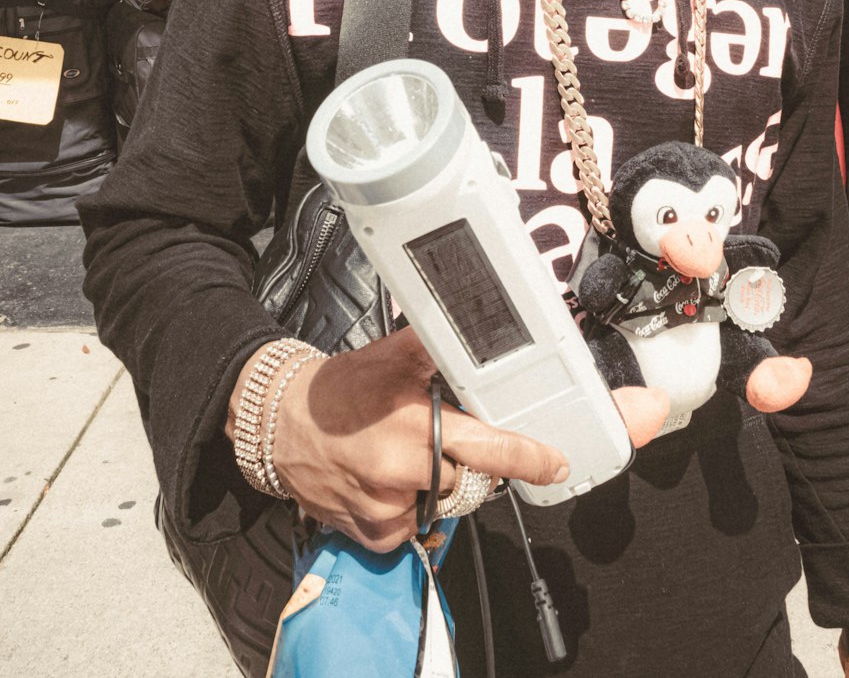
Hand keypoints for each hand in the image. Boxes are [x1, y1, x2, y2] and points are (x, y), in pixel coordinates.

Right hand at [249, 329, 569, 552]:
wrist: (280, 425)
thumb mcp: (394, 355)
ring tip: (403, 454)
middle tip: (435, 437)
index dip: (525, 458)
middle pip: (468, 480)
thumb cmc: (340, 390)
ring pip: (441, 504)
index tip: (554, 464)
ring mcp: (385, 509)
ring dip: (435, 483)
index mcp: (413, 427)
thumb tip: (482, 325)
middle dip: (466, 462)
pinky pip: (413, 527)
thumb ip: (441, 345)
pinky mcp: (371, 535)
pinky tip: (387, 480)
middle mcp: (400, 473)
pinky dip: (410, 507)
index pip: (485, 448)